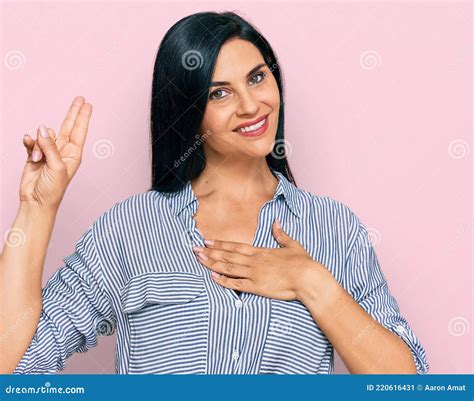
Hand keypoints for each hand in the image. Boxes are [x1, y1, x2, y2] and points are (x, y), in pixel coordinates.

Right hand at [19, 96, 92, 209]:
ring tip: (37, 159)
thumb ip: (50, 146)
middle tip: (80, 99)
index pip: (79, 131)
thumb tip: (43, 128)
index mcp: (74, 154)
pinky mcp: (35, 154)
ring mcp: (48, 152)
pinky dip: (29, 142)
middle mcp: (63, 150)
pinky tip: (28, 145)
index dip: (83, 117)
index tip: (88, 104)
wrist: (36, 201)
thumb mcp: (56, 166)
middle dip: (73, 112)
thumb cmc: (52, 189)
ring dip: (39, 144)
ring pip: (44, 134)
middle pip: (68, 126)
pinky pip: (32, 141)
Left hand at [192, 218, 324, 300]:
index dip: (221, 244)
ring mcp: (254, 274)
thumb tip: (276, 222)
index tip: (208, 241)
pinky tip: (212, 277)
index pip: (236, 246)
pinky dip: (223, 280)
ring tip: (198, 259)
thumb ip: (281, 234)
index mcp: (261, 251)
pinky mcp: (257, 287)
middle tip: (194, 249)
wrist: (307, 277)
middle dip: (210, 252)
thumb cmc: (302, 262)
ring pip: (228, 267)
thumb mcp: (292, 245)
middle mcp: (254, 261)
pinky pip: (236, 284)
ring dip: (212, 263)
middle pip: (228, 256)